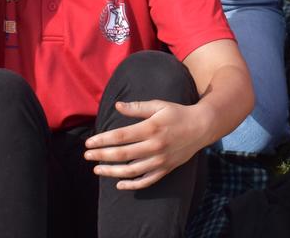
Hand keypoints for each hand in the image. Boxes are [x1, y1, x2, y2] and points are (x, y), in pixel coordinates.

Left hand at [84, 100, 209, 189]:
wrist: (202, 127)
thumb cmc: (177, 113)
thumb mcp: (159, 105)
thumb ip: (137, 108)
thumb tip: (116, 105)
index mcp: (151, 128)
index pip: (120, 136)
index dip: (102, 140)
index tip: (88, 142)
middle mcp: (155, 146)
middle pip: (122, 154)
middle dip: (101, 156)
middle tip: (87, 156)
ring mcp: (160, 160)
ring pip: (131, 170)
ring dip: (111, 172)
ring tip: (97, 170)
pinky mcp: (166, 169)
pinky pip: (146, 180)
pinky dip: (132, 185)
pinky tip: (119, 184)